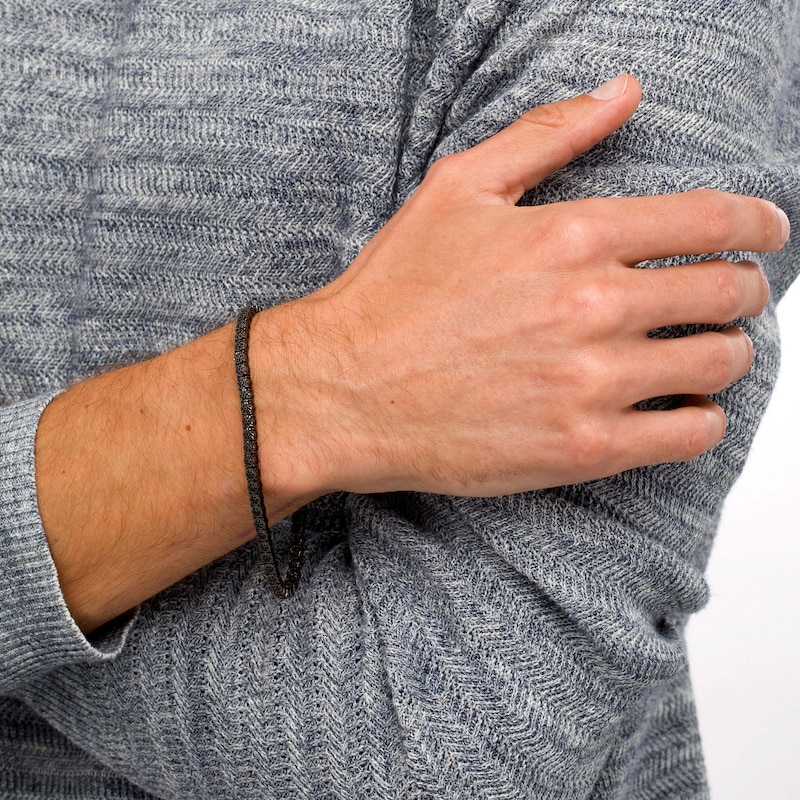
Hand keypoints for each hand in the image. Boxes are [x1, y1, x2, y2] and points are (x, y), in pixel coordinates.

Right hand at [35, 75, 787, 631]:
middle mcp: (593, 307)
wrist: (344, 391)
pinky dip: (703, 419)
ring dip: (726, 355)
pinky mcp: (582, 448)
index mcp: (570, 235)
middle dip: (742, 292)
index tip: (767, 234)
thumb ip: (548, 135)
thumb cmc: (393, 295)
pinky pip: (689, 435)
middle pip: (725, 295)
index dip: (756, 224)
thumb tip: (622, 92)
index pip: (711, 221)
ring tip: (705, 354)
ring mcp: (592, 383)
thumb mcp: (457, 189)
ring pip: (718, 365)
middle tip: (728, 299)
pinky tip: (682, 409)